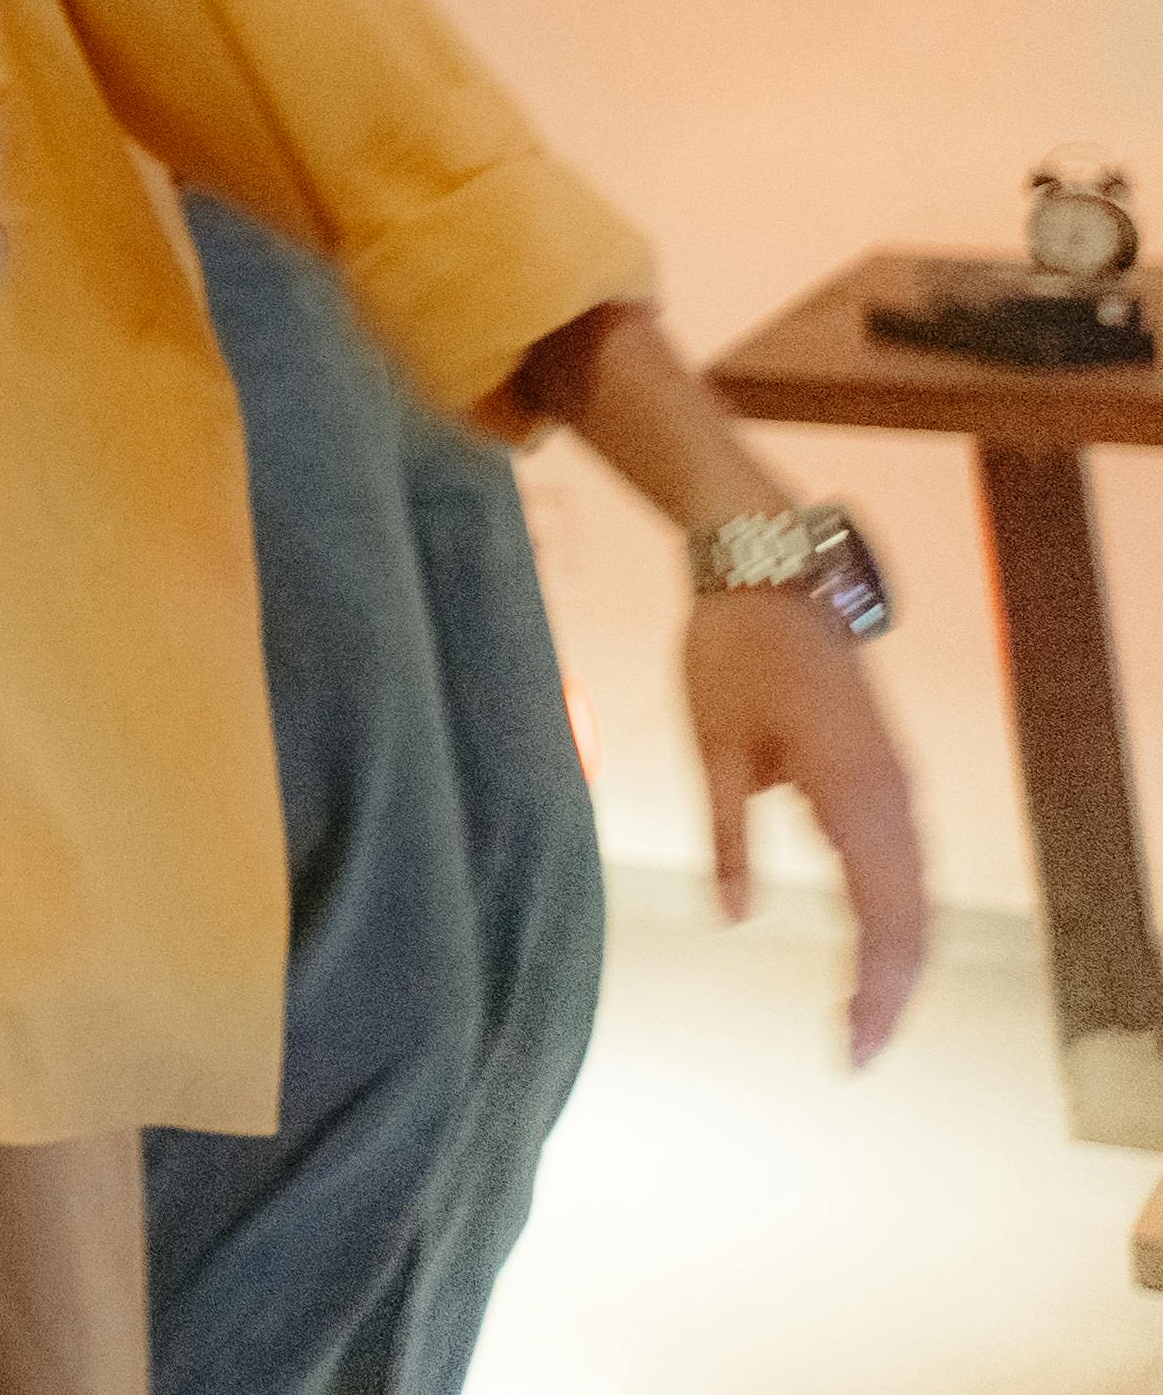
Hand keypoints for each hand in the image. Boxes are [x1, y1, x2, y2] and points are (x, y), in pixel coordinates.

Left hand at [686, 585, 927, 1063]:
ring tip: (867, 1021)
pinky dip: (896, 917)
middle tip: (857, 1055)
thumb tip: (736, 918)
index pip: (882, 918)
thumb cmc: (732, 651)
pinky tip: (874, 954)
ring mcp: (897, 784)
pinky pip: (903, 863)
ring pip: (916, 895)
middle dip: (892, 992)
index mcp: (852, 790)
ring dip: (899, 960)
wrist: (772, 573)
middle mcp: (892, 795)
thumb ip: (727, 834)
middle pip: (912, 919)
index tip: (854, 1048)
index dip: (876, 991)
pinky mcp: (886, 774)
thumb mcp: (712, 744)